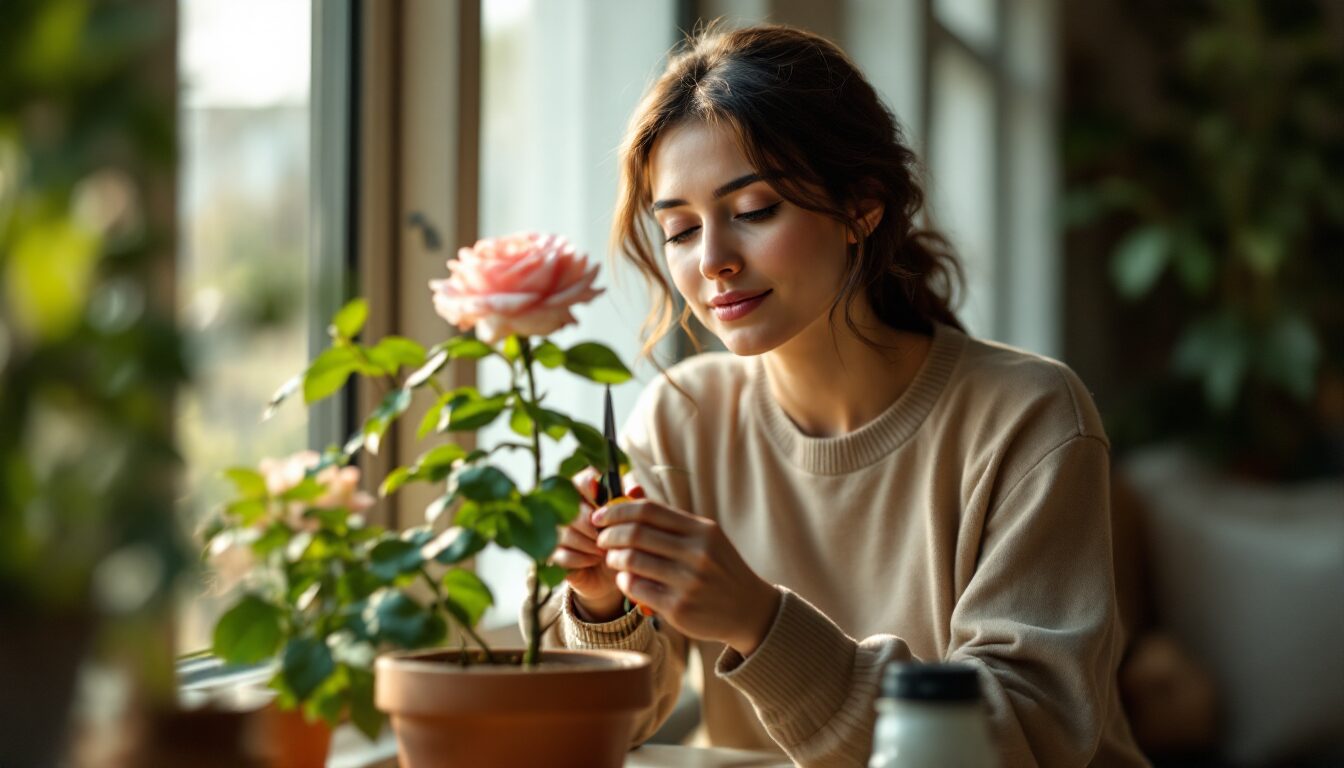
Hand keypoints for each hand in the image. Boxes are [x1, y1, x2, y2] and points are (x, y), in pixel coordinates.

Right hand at [550, 467, 643, 621]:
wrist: (613, 573)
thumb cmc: (622, 539)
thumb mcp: (633, 521)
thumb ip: (636, 503)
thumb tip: (634, 490)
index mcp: (586, 493)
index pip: (581, 480)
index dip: (589, 486)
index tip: (600, 498)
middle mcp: (566, 508)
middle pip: (571, 510)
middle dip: (592, 526)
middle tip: (607, 536)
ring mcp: (556, 530)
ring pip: (565, 533)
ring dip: (588, 544)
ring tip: (604, 552)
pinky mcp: (552, 553)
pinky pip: (561, 554)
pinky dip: (581, 559)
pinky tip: (593, 561)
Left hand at [592, 500, 780, 655]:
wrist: (749, 610)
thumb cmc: (719, 568)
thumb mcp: (706, 538)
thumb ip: (671, 521)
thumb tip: (628, 496)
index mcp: (701, 530)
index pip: (648, 510)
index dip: (617, 510)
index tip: (600, 516)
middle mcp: (696, 553)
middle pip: (636, 533)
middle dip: (609, 534)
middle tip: (601, 538)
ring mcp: (688, 581)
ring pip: (632, 561)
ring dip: (613, 558)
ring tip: (612, 558)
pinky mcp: (679, 607)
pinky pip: (637, 588)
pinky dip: (624, 580)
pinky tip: (625, 578)